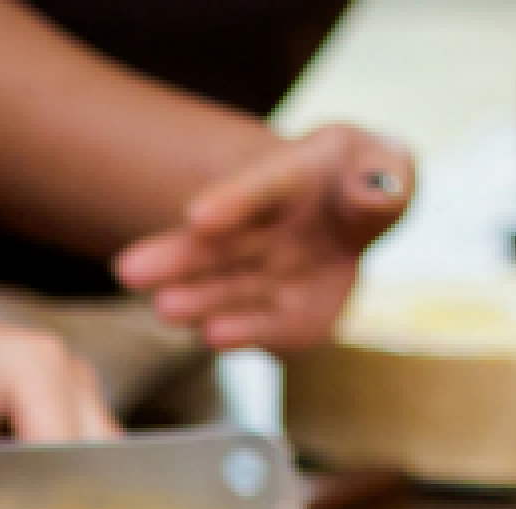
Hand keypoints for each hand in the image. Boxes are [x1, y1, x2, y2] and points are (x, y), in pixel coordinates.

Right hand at [111, 126, 415, 354]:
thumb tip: (373, 192)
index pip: (260, 188)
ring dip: (198, 300)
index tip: (199, 216)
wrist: (353, 214)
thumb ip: (383, 175)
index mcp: (292, 177)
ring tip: (163, 310)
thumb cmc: (365, 179)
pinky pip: (268, 326)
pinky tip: (215, 338)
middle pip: (221, 244)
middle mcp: (269, 228)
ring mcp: (273, 273)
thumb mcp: (384, 162)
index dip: (231, 201)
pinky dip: (245, 333)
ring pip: (230, 287)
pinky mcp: (287, 314)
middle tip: (131, 272)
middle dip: (178, 258)